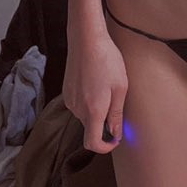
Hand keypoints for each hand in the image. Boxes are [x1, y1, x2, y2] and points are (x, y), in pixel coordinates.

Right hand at [63, 31, 128, 153]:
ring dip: (97, 108)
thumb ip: (117, 114)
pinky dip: (89, 100)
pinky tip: (96, 81)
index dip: (105, 147)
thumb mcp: (120, 87)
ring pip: (85, 115)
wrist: (86, 39)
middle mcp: (77, 109)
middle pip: (91, 127)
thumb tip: (116, 134)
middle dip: (104, 121)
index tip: (115, 140)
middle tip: (116, 100)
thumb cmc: (107, 60)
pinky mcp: (66, 91)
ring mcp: (69, 100)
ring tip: (107, 86)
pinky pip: (79, 104)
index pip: (93, 143)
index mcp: (93, 110)